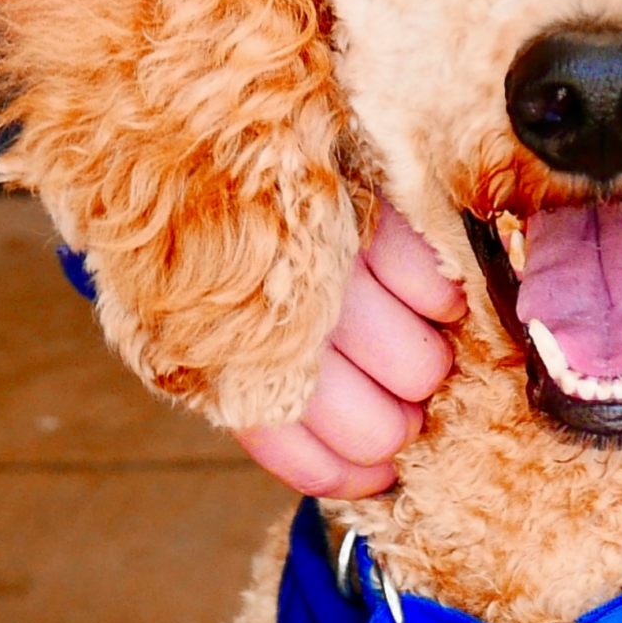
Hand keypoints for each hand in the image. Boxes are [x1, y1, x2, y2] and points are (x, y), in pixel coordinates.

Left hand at [238, 202, 466, 497]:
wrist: (182, 146)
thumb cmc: (215, 255)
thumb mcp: (215, 335)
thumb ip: (278, 406)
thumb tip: (370, 472)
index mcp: (232, 374)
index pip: (309, 462)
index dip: (354, 476)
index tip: (379, 472)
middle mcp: (281, 334)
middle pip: (381, 429)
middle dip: (398, 419)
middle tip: (394, 389)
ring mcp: (328, 275)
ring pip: (421, 368)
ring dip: (423, 359)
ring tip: (405, 330)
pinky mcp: (370, 217)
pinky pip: (437, 294)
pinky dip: (439, 299)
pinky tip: (418, 290)